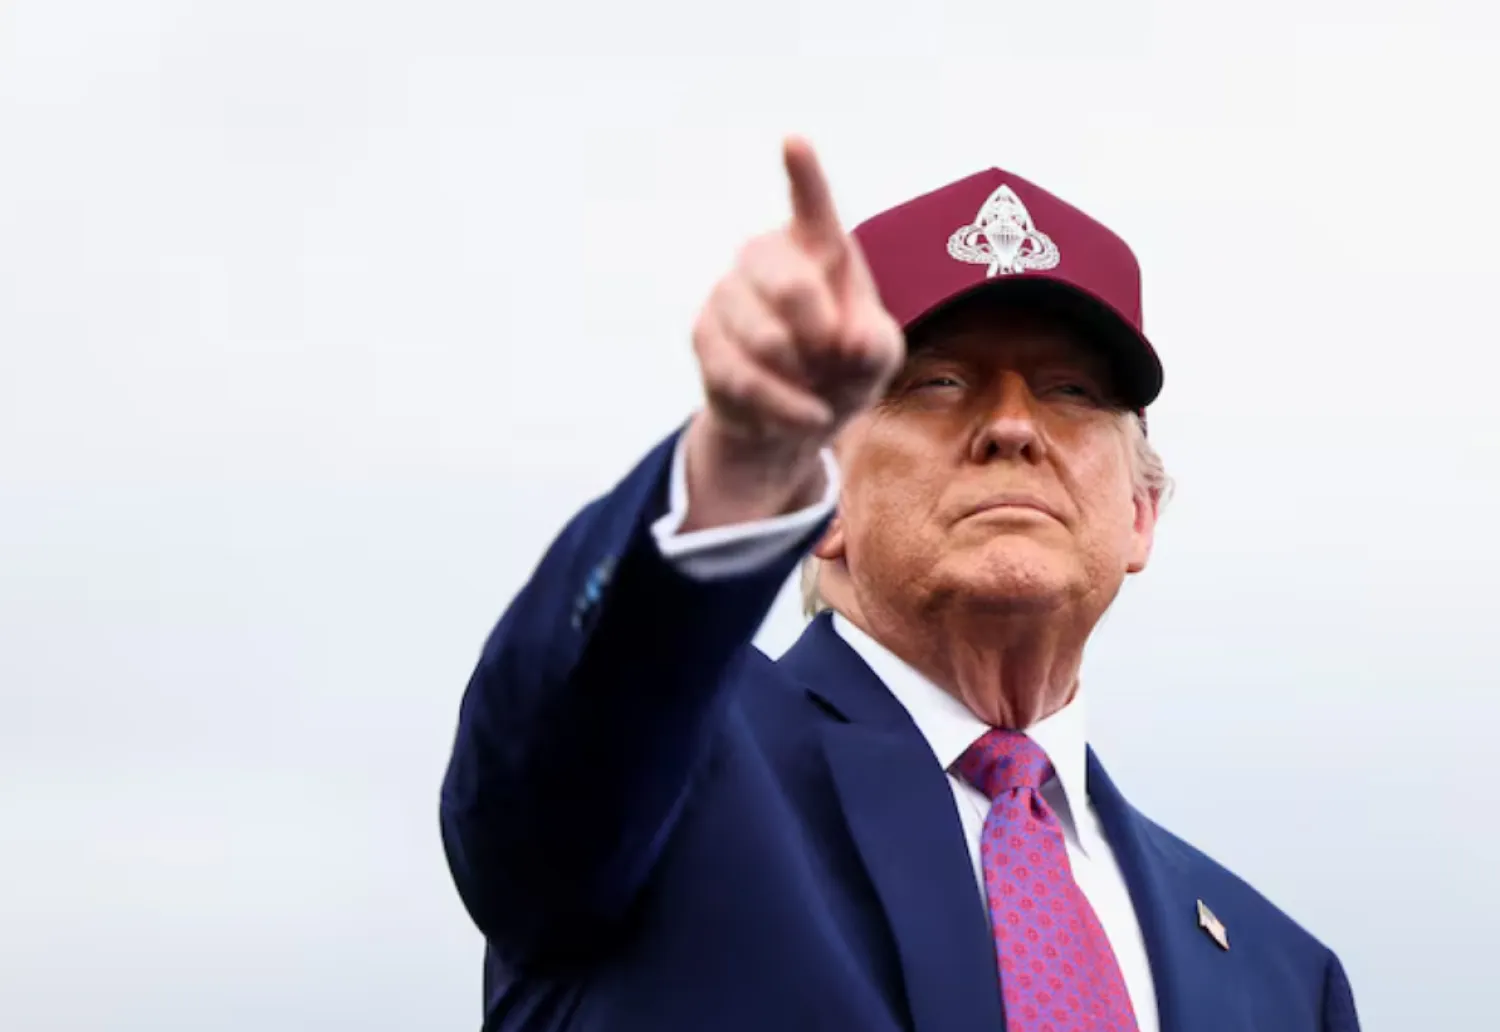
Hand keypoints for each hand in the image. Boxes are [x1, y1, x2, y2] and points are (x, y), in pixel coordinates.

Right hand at [682, 137, 904, 529]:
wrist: (794, 413)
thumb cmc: (845, 365)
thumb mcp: (878, 356)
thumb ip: (876, 343)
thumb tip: (848, 341)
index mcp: (817, 245)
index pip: (812, 204)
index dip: (804, 174)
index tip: (794, 141)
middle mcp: (766, 256)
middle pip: (790, 284)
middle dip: (820, 332)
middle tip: (833, 354)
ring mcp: (728, 293)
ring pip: (763, 340)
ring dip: (800, 378)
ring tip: (815, 388)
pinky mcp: (704, 337)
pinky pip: (744, 378)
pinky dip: (783, 406)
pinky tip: (802, 413)